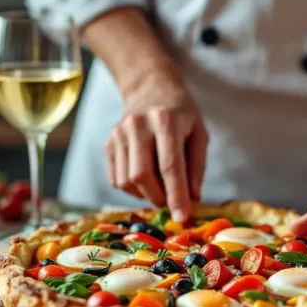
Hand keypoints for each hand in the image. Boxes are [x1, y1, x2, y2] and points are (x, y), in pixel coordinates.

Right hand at [104, 70, 208, 220]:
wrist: (149, 87)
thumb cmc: (181, 113)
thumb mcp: (199, 133)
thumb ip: (196, 167)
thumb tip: (191, 199)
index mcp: (165, 120)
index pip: (170, 166)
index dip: (176, 195)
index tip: (182, 218)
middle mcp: (137, 125)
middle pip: (142, 175)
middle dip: (158, 197)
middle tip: (171, 202)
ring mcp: (118, 134)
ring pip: (126, 181)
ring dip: (145, 195)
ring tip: (160, 186)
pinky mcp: (108, 143)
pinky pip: (116, 179)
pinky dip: (132, 189)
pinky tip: (146, 178)